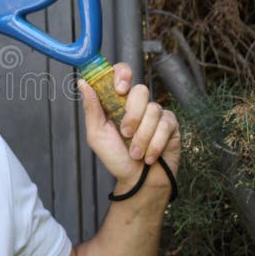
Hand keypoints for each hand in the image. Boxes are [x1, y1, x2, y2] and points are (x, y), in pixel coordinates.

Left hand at [78, 63, 180, 203]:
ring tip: (135, 153)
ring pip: (153, 110)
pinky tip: (149, 156)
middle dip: (132, 115)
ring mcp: (155, 113)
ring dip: (142, 136)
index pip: (122, 74)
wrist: (138, 181)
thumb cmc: (116, 158)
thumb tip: (83, 82)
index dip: (122, 75)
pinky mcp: (171, 125)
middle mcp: (137, 104)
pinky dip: (155, 143)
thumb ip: (92, 109)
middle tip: (125, 133)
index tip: (120, 89)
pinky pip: (165, 124)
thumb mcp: (97, 135)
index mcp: (117, 102)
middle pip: (140, 91)